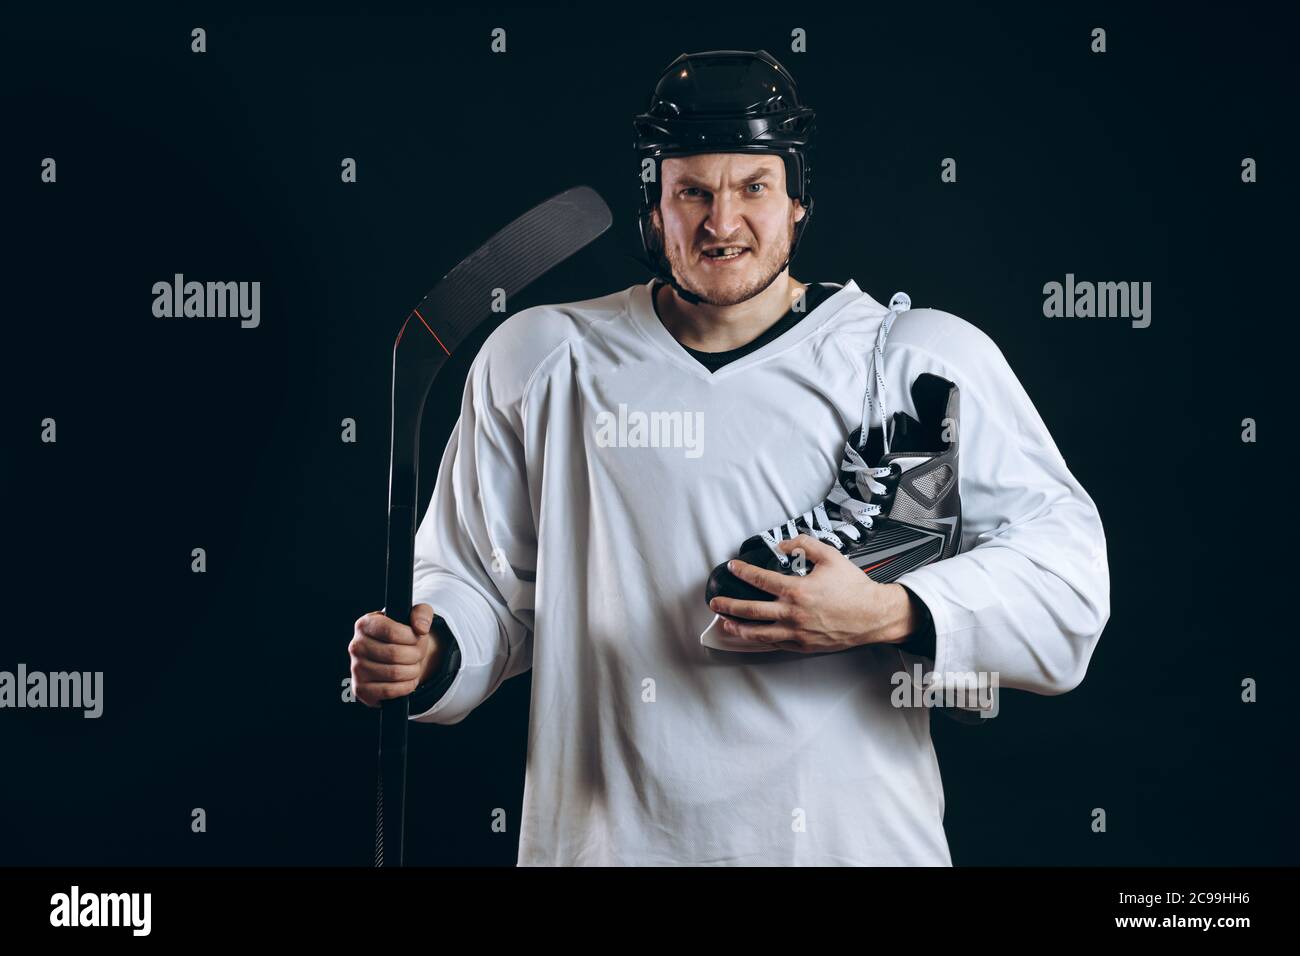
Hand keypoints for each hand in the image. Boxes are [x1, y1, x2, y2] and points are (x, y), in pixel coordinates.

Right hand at [348, 604, 442, 706]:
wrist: (397, 657)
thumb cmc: (404, 635)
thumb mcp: (415, 617)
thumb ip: (422, 614)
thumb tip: (421, 628)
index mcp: (365, 624)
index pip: (391, 631)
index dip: (411, 637)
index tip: (417, 638)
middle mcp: (356, 646)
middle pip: (394, 654)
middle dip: (415, 655)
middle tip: (418, 654)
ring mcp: (356, 669)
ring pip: (394, 673)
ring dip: (412, 671)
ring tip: (413, 666)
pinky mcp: (360, 689)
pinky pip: (388, 691)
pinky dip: (405, 687)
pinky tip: (408, 680)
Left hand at [707, 534, 914, 652]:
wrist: (873, 616)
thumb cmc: (854, 587)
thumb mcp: (831, 556)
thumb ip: (805, 544)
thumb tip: (785, 544)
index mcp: (797, 590)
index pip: (760, 580)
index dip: (743, 572)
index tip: (733, 567)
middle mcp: (793, 614)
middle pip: (751, 610)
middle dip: (729, 605)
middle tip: (715, 602)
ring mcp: (797, 632)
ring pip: (759, 633)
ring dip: (738, 627)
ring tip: (725, 623)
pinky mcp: (803, 645)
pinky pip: (775, 643)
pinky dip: (759, 640)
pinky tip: (751, 636)